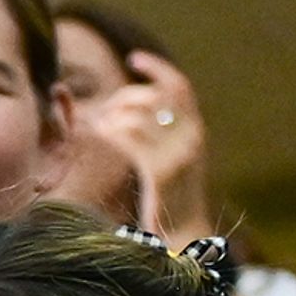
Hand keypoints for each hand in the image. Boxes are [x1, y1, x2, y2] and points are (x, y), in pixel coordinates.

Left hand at [83, 48, 212, 239]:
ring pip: (137, 114)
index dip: (156, 68)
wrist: (184, 237)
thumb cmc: (169, 202)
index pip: (179, 86)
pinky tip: (100, 136)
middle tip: (105, 112)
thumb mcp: (170, 161)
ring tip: (99, 128)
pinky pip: (130, 138)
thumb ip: (160, 136)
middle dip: (123, 97)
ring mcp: (178, 153)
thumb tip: (132, 111)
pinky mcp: (161, 171)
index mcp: (195, 131)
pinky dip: (110, 132)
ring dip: (111, 116)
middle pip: (152, 96)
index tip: (134, 58)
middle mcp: (191, 137)